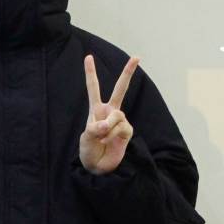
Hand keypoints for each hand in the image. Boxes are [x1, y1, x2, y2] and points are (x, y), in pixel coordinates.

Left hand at [79, 54, 137, 174]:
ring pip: (117, 116)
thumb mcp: (85, 138)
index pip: (94, 88)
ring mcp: (120, 121)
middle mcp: (109, 112)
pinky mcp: (127, 131)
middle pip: (120, 89)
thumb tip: (108, 123)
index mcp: (96, 110)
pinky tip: (108, 142)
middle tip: (137, 57)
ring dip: (108, 129)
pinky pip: (121, 127)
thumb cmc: (88, 151)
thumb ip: (94, 128)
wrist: (98, 167)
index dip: (91, 73)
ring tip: (102, 139)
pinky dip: (112, 135)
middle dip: (128, 72)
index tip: (88, 57)